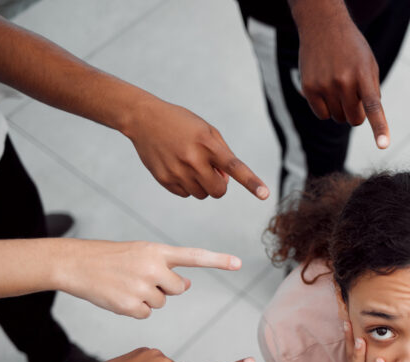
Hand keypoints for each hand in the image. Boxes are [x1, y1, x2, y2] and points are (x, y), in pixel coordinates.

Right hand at [56, 239, 240, 318]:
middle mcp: (153, 268)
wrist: (74, 263)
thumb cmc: (109, 258)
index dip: (218, 260)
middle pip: (179, 289)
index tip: (239, 263)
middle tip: (142, 279)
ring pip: (161, 303)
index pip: (194, 256)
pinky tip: (119, 296)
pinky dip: (134, 309)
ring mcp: (141, 287)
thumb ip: (166, 266)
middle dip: (166, 288)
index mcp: (157, 250)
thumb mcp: (140, 254)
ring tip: (125, 284)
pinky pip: (145, 314)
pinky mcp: (129, 305)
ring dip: (147, 298)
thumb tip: (187, 284)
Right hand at [122, 96, 268, 199]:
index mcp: (207, 144)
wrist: (143, 119)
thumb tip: (225, 182)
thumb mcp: (207, 131)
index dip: (251, 182)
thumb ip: (223, 155)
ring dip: (202, 185)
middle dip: (219, 185)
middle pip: (219, 191)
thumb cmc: (182, 124)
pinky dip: (187, 185)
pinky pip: (186, 194)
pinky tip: (177, 167)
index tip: (265, 194)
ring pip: (202, 194)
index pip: (235, 167)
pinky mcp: (164, 179)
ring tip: (190, 164)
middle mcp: (193, 159)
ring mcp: (177, 171)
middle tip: (211, 171)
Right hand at [294, 4, 388, 147]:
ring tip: (338, 87)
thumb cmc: (351, 48)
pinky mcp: (309, 88)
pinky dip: (325, 109)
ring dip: (341, 110)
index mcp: (363, 75)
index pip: (373, 106)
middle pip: (354, 119)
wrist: (323, 25)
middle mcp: (343, 81)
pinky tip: (326, 90)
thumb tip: (369, 118)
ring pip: (338, 118)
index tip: (383, 145)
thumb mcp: (369, 64)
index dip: (379, 128)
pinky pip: (321, 115)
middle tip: (354, 96)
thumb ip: (372, 91)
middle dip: (356, 114)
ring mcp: (324, 85)